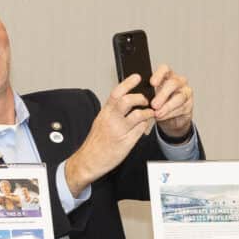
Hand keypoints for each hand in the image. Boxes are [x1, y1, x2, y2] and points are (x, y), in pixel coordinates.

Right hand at [65, 75, 154, 193]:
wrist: (88, 161)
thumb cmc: (96, 142)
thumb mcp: (100, 122)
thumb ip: (113, 112)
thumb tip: (127, 101)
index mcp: (104, 113)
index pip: (116, 93)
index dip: (128, 83)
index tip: (137, 77)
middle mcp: (111, 120)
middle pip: (128, 101)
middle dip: (141, 98)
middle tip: (146, 100)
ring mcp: (119, 132)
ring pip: (138, 115)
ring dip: (148, 112)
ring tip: (149, 113)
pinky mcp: (126, 143)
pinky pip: (140, 130)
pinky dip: (145, 125)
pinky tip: (145, 125)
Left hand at [150, 64, 193, 140]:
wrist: (169, 117)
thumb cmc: (158, 102)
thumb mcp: (150, 96)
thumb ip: (146, 92)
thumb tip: (135, 95)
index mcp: (167, 75)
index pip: (165, 69)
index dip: (159, 75)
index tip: (152, 83)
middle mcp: (178, 81)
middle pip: (173, 83)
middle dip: (162, 95)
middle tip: (153, 105)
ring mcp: (186, 92)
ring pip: (179, 97)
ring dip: (167, 106)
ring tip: (157, 113)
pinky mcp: (189, 104)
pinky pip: (181, 108)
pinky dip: (170, 113)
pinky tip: (162, 116)